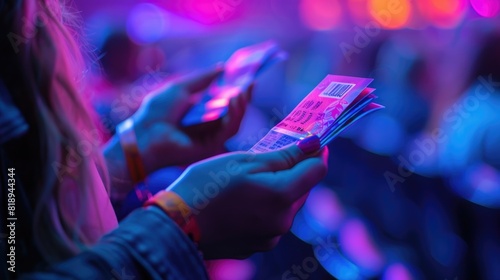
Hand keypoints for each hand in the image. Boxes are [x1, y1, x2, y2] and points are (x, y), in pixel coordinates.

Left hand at [132, 65, 250, 171]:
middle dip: (244, 97)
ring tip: (244, 90)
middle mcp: (207, 126)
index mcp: (200, 114)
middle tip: (252, 82)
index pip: (223, 102)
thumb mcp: (180, 88)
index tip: (247, 76)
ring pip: (234, 122)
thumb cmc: (156, 112)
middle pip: (233, 112)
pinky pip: (228, 130)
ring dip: (241, 106)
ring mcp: (210, 137)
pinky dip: (235, 115)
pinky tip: (235, 101)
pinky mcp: (211, 146)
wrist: (143, 135)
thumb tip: (222, 67)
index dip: (236, 89)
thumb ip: (202, 79)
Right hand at [166, 135, 327, 258]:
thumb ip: (284, 155)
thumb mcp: (244, 161)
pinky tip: (243, 198)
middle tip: (274, 153)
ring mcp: (270, 237)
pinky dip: (266, 205)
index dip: (317, 152)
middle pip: (303, 188)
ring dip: (279, 188)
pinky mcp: (257, 245)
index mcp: (281, 196)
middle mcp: (282, 221)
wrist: (174, 225)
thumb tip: (314, 145)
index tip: (311, 140)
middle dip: (295, 170)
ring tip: (251, 176)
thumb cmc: (206, 186)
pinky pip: (271, 220)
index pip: (317, 170)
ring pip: (287, 205)